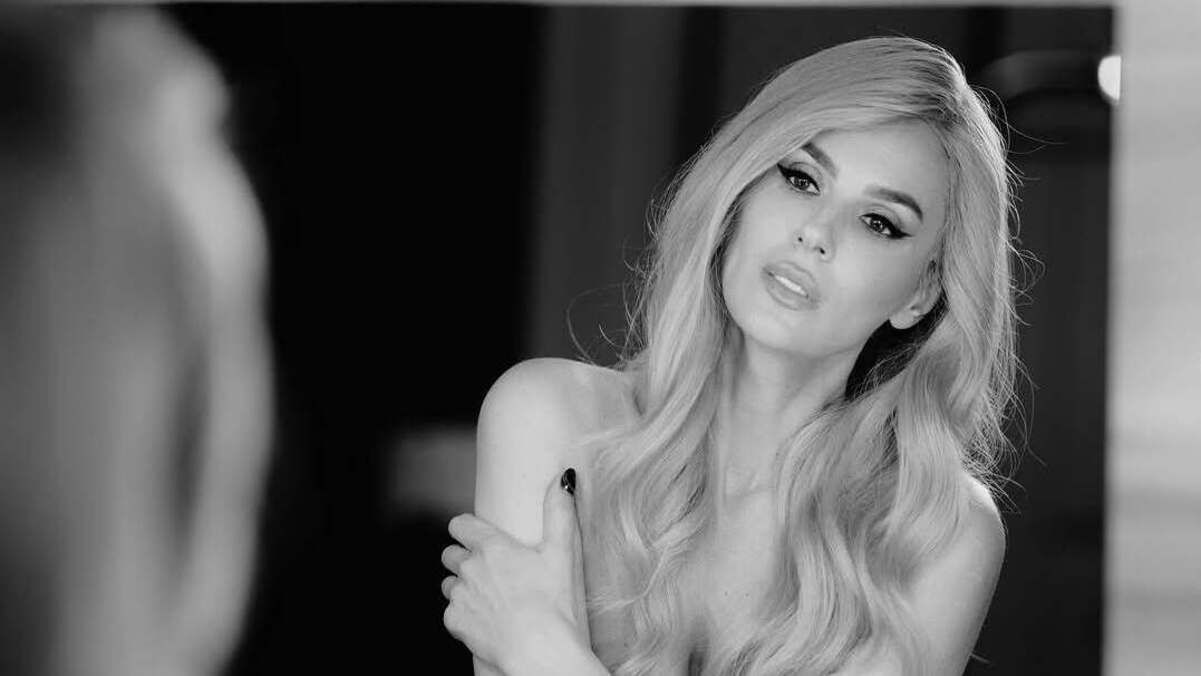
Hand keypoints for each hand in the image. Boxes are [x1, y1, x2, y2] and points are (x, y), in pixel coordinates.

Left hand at [441, 468, 590, 671]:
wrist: (539, 651)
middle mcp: (469, 569)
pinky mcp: (455, 622)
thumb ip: (559, 512)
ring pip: (448, 584)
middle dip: (463, 558)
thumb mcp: (563, 551)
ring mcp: (460, 597)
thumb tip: (562, 478)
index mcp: (491, 548)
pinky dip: (463, 614)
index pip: (460, 525)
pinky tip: (483, 619)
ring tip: (486, 595)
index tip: (474, 532)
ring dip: (462, 586)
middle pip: (451, 554)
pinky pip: (450, 613)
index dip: (466, 527)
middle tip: (487, 568)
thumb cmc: (554, 604)